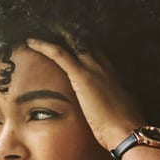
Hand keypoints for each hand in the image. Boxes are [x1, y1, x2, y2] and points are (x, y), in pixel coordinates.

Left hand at [25, 34, 143, 150]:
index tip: (72, 42)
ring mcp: (94, 69)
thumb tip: (115, 108)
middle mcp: (105, 67)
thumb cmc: (126, 128)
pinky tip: (31, 42)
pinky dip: (44, 46)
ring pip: (73, 43)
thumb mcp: (123, 111)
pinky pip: (59, 55)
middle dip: (70, 35)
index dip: (85, 46)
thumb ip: (116, 104)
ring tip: (42, 28)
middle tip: (54, 28)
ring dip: (57, 35)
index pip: (98, 54)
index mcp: (114, 76)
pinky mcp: (82, 76)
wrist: (128, 131)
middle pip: (86, 43)